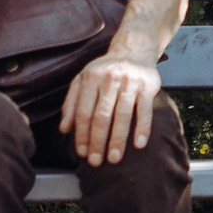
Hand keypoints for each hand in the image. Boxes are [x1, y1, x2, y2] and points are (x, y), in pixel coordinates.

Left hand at [61, 49, 162, 166]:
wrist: (134, 50)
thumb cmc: (104, 71)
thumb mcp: (83, 81)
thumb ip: (71, 103)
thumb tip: (64, 129)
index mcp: (91, 78)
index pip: (84, 112)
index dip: (82, 134)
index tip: (82, 153)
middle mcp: (110, 79)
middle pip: (102, 116)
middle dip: (98, 142)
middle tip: (96, 161)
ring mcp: (130, 82)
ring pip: (123, 115)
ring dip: (118, 140)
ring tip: (114, 158)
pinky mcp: (148, 86)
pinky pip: (145, 111)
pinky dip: (142, 128)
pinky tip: (139, 145)